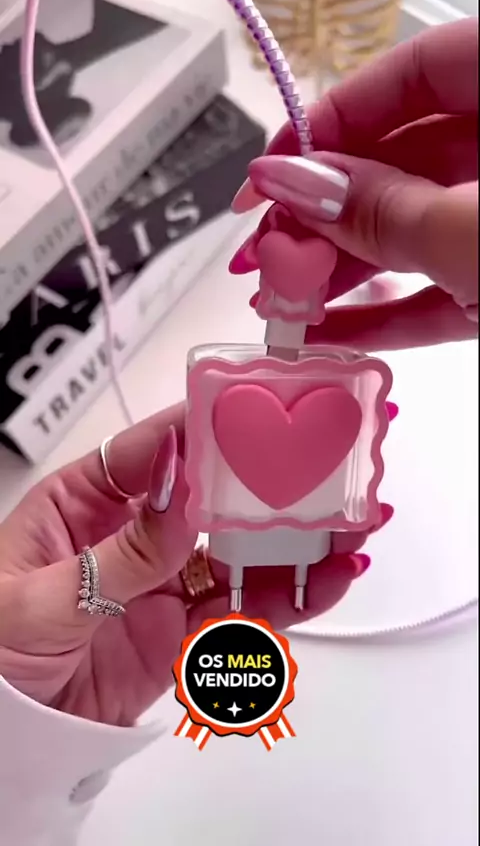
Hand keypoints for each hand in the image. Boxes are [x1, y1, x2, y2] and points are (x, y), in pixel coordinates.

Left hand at [0, 404, 394, 727]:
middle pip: (210, 500)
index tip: (256, 417)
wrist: (7, 741)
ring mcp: (160, 584)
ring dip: (292, 543)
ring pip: (237, 554)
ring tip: (347, 533)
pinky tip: (325, 584)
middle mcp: (130, 535)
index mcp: (83, 503)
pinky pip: (238, 611)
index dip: (204, 432)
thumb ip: (121, 554)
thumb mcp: (45, 597)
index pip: (151, 452)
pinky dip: (286, 599)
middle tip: (325, 477)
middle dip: (268, 488)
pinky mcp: (180, 633)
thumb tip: (179, 498)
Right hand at [230, 19, 477, 349]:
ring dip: (341, 271)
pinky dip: (385, 315)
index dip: (332, 118)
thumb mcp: (472, 229)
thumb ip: (386, 210)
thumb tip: (296, 186)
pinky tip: (324, 334)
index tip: (268, 173)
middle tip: (263, 255)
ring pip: (414, 233)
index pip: (413, 74)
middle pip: (402, 163)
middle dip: (322, 214)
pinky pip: (439, 293)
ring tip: (279, 301)